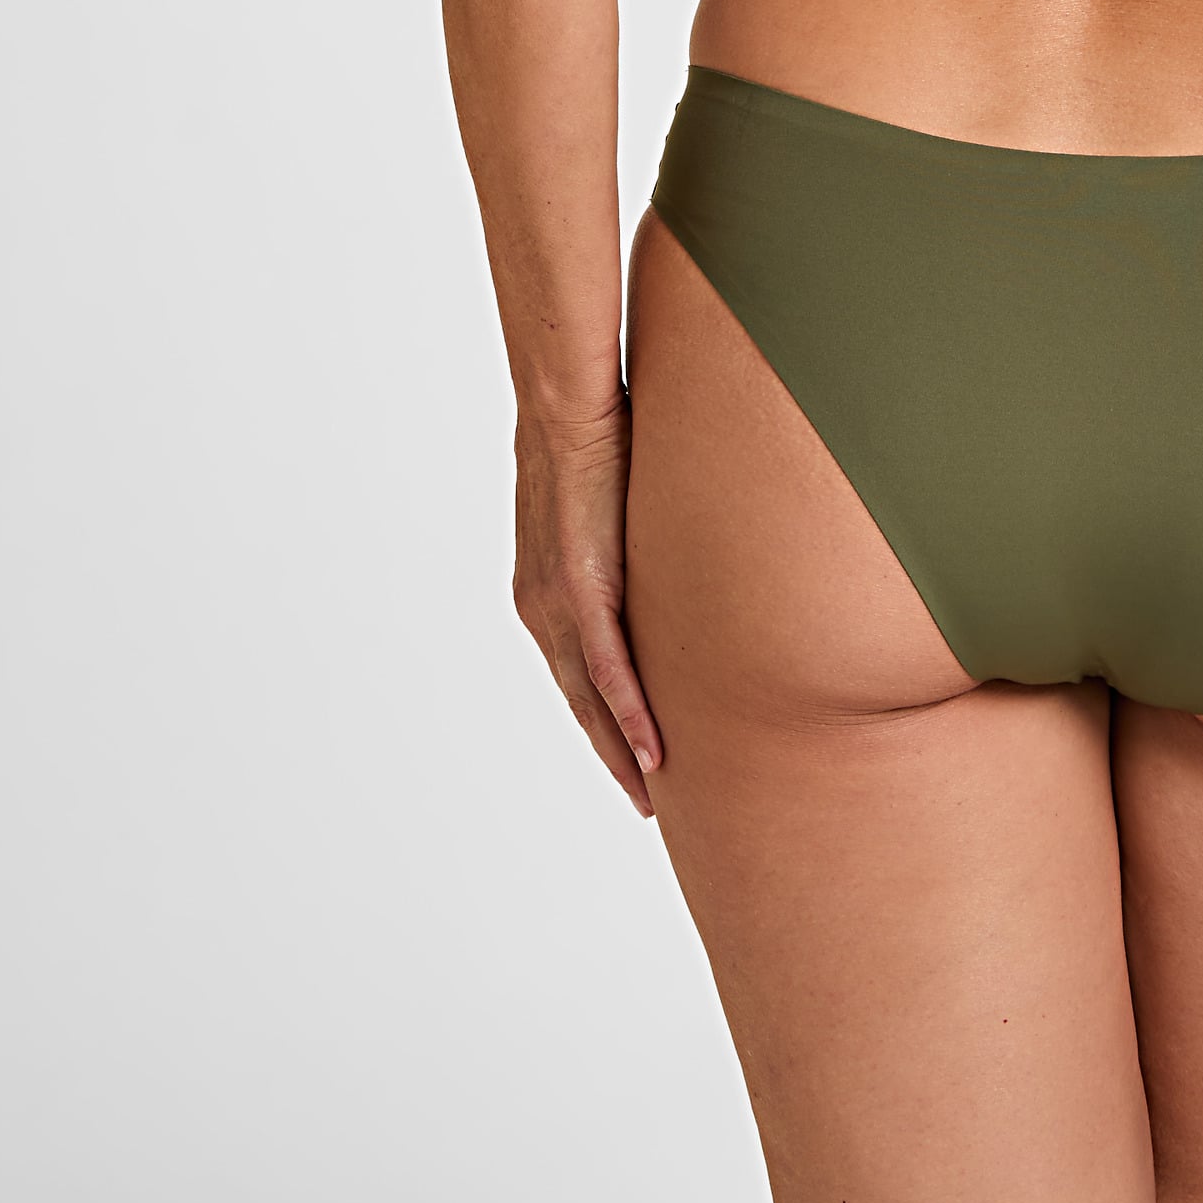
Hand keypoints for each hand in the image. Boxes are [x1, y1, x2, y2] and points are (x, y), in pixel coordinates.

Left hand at [511, 396, 662, 813]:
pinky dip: (628, 713)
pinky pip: (606, 669)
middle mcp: (540, 608)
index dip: (600, 716)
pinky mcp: (579, 591)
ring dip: (621, 749)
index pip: (573, 671)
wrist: (565, 406)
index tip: (627, 753)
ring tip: (652, 790)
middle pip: (578, 700)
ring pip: (590, 698)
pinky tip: (650, 751)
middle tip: (644, 796)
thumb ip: (627, 536)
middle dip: (610, 751)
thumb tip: (662, 539)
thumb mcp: (608, 503)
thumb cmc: (594, 437)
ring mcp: (556, 604)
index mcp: (543, 590)